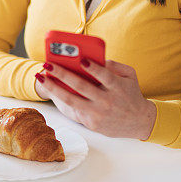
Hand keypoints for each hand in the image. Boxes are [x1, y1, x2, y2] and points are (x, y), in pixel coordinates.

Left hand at [34, 59, 156, 140]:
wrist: (139, 122)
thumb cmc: (131, 94)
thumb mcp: (130, 75)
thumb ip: (114, 65)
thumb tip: (93, 59)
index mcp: (117, 87)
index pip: (104, 76)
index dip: (93, 68)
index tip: (81, 59)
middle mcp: (107, 101)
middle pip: (81, 86)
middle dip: (62, 74)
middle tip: (48, 64)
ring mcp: (98, 113)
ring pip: (71, 100)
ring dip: (54, 88)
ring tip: (41, 77)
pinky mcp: (92, 123)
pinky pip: (73, 109)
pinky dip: (60, 99)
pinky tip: (50, 90)